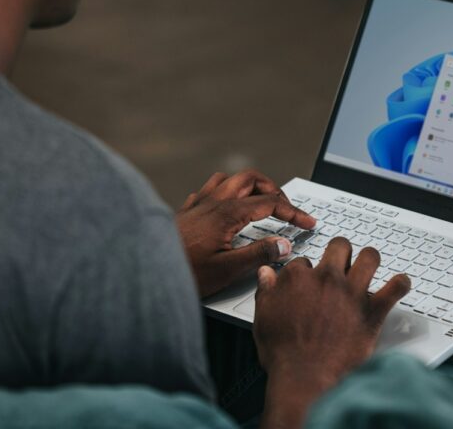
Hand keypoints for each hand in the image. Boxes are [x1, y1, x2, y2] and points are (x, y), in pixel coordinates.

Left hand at [176, 170, 315, 297]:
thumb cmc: (182, 273)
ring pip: (229, 179)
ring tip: (260, 202)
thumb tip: (284, 244)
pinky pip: (209, 189)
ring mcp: (197, 204)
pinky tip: (226, 208)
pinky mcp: (186, 212)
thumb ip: (259, 255)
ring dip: (249, 185)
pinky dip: (226, 192)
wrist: (145, 271)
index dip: (294, 212)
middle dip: (273, 189)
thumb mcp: (227, 270)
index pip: (270, 202)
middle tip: (286, 208)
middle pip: (251, 179)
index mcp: (227, 213)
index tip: (307, 223)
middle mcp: (212, 202)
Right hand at [253, 238, 410, 428]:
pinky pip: (395, 287)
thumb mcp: (263, 318)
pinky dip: (401, 284)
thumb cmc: (284, 353)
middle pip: (339, 247)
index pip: (304, 261)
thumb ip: (266, 291)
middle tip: (341, 263)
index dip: (307, 271)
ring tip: (369, 265)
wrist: (305, 378)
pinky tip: (399, 284)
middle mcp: (327, 279)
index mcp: (298, 278)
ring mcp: (352, 293)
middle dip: (340, 252)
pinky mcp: (372, 311)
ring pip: (370, 257)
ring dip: (370, 260)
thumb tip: (266, 274)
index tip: (309, 281)